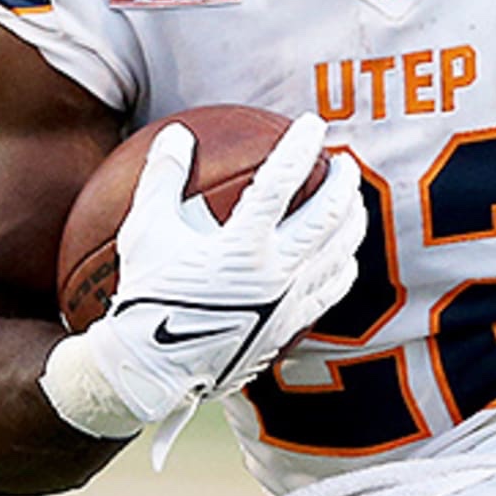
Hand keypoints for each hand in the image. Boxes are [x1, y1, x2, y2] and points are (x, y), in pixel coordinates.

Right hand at [41, 113, 364, 439]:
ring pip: (341, 249)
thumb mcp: (144, 232)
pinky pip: (332, 289)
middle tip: (343, 160)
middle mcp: (274, 270)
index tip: (312, 122)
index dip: (300, 146)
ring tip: (352, 198)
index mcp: (241, 244)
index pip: (282, 180)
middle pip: (328, 213)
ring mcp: (288, 300)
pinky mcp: (291, 325)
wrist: (150, 373)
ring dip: (352, 217)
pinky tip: (344, 254)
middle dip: (343, 180)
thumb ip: (161, 179)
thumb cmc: (143, 296)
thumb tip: (176, 132)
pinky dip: (344, 264)